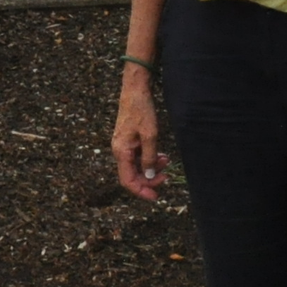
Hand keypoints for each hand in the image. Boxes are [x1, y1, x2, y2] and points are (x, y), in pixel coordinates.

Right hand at [111, 74, 170, 201]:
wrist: (135, 89)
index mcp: (121, 151)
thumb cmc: (141, 110)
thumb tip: (149, 176)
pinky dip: (150, 159)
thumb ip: (149, 157)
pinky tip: (161, 155)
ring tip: (167, 161)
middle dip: (150, 179)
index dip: (141, 191)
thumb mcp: (150, 135)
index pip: (128, 181)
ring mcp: (124, 145)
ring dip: (152, 168)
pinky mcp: (129, 140)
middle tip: (166, 176)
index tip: (156, 196)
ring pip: (137, 166)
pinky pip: (138, 157)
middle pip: (132, 175)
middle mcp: (120, 150)